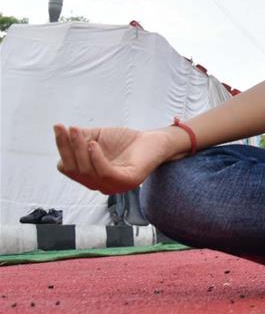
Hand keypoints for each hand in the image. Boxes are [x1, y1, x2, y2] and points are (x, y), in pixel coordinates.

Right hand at [53, 124, 174, 194]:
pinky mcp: (128, 182)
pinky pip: (106, 173)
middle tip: (69, 128)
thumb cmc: (126, 141)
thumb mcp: (97, 137)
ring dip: (80, 150)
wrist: (154, 140)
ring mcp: (113, 186)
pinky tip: (93, 145)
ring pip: (87, 172)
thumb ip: (80, 138)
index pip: (67, 166)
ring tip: (79, 132)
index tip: (60, 127)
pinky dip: (96, 159)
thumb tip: (62, 132)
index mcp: (90, 177)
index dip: (62, 147)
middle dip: (68, 148)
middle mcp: (99, 185)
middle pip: (74, 170)